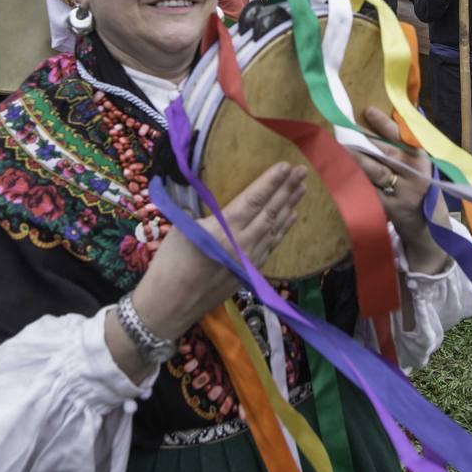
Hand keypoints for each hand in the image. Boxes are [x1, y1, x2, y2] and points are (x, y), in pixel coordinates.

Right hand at [129, 163, 306, 341]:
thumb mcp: (181, 228)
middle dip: (287, 190)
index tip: (285, 166)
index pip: (254, 199)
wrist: (170, 305)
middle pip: (271, 211)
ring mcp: (249, 260)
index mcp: (224, 229)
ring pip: (275, 228)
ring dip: (289, 207)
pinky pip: (271, 245)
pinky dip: (282, 229)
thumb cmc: (169, 264)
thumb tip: (208, 195)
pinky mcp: (249, 272)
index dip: (271, 182)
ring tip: (301, 189)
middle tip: (302, 171)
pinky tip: (289, 218)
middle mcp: (242, 243)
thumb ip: (202, 211)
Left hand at [348, 106, 449, 273]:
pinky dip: (356, 180)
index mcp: (422, 158)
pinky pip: (369, 190)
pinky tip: (342, 172)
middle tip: (342, 130)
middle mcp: (415, 173)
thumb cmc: (419, 188)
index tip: (367, 111)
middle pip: (384, 152)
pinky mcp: (391, 208)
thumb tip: (388, 116)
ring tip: (339, 148)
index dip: (384, 123)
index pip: (402, 136)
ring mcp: (403, 192)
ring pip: (375, 171)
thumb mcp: (420, 166)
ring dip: (356, 159)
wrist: (428, 227)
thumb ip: (405, 146)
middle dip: (362, 141)